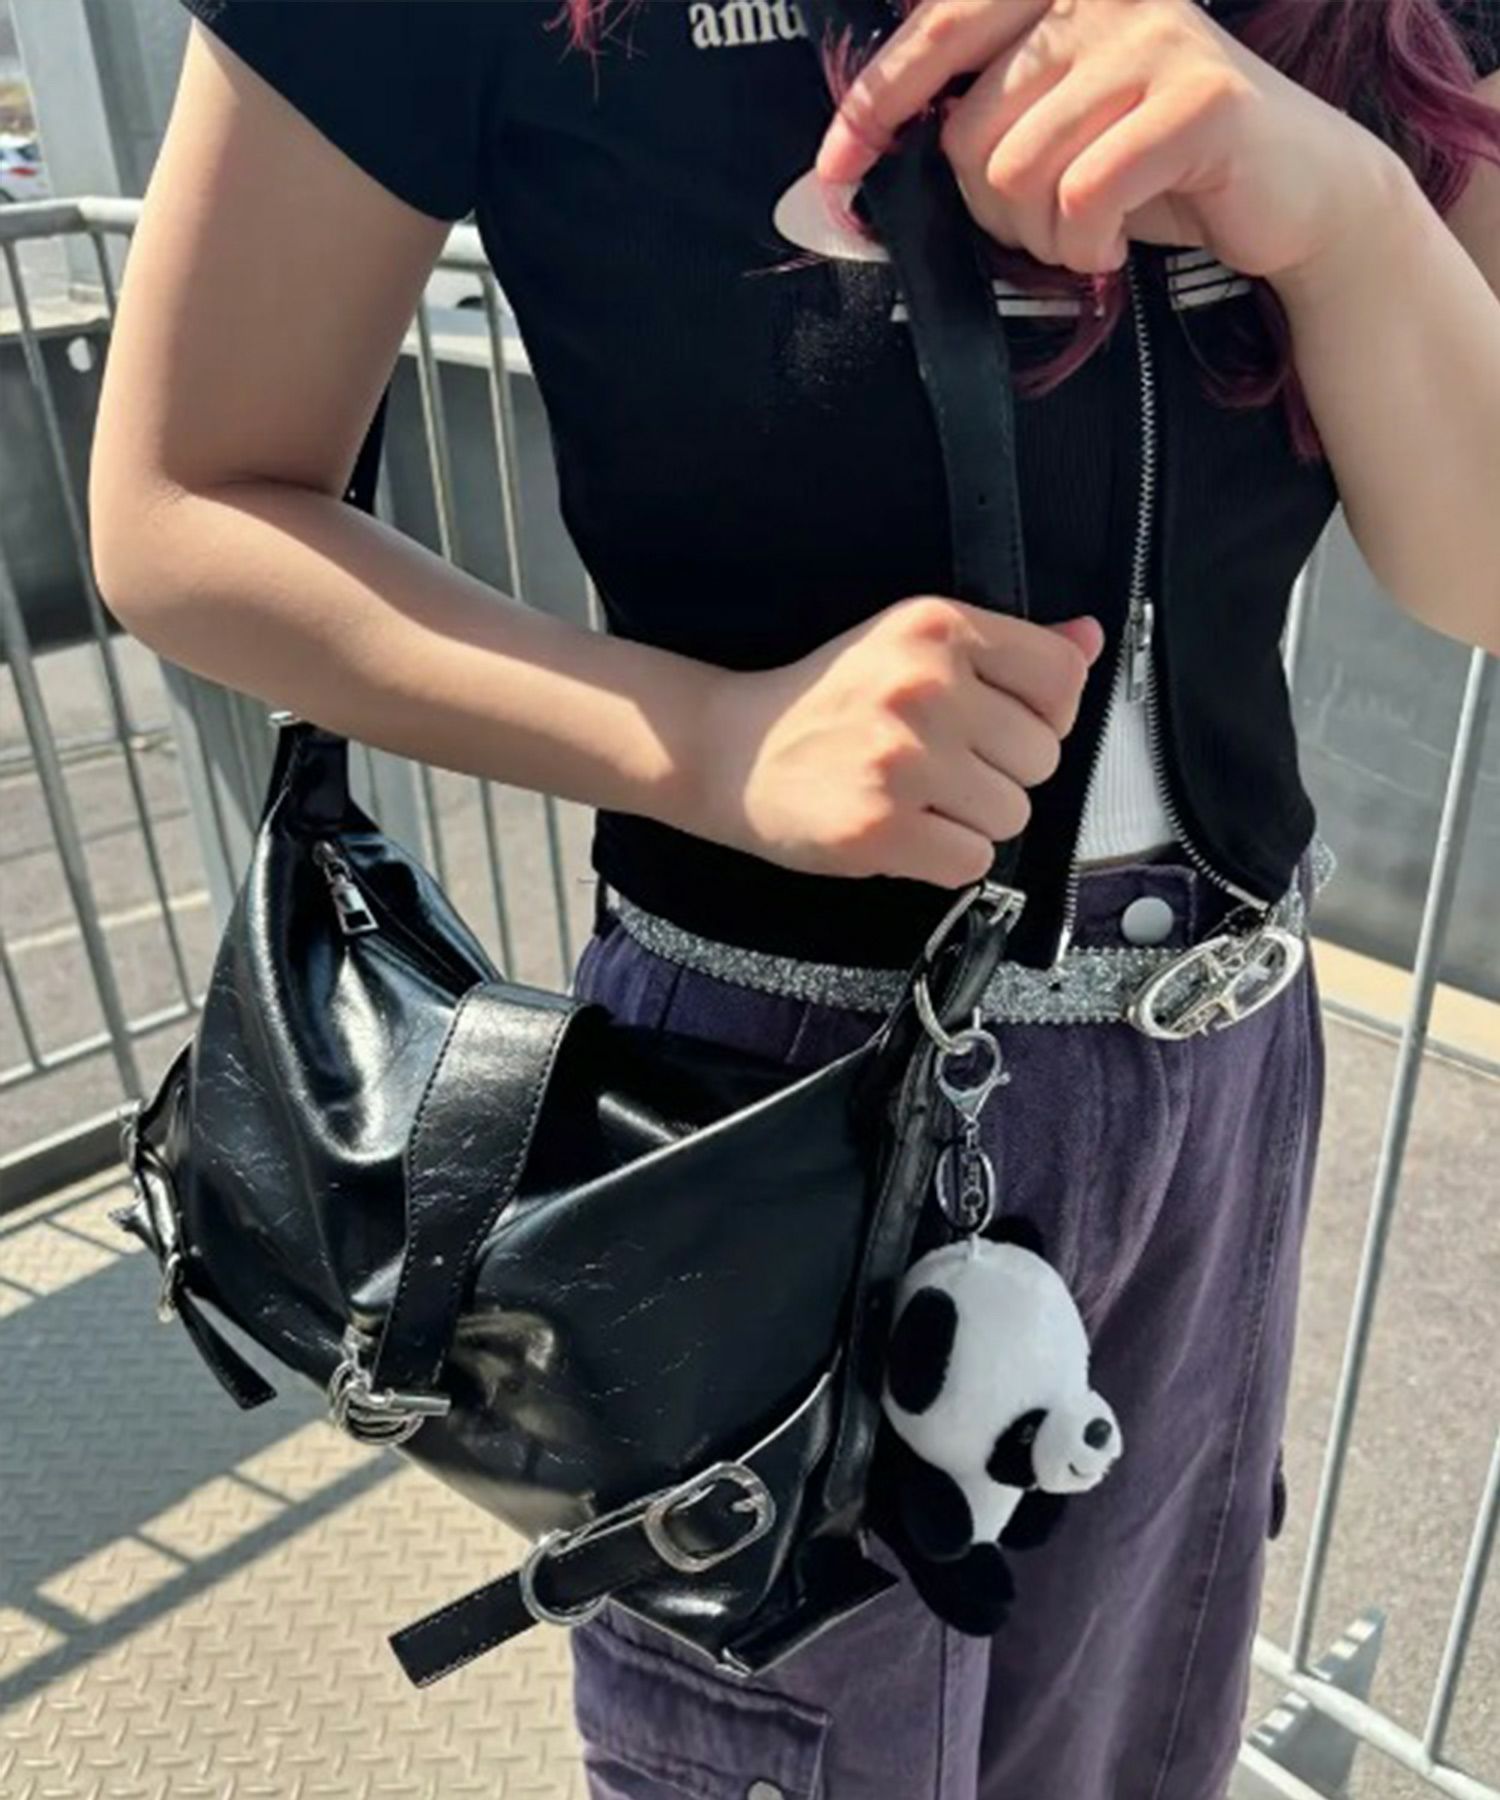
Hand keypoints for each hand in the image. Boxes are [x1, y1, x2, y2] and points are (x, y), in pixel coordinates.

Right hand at [695, 596, 1102, 886]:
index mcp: (936, 628)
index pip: (1062, 678)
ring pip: (1011, 814)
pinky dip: (944, 858)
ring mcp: (901, 759)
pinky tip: (904, 829)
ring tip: (917, 797)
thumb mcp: (910, 647)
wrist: (731, 751)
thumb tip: (1089, 639)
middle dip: (1000, 772)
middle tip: (938, 765)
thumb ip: (1008, 648)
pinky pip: (972, 860)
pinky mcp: (880, 827)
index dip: (1043, 714)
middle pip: (1042, 757)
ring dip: (973, 819)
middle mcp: (922, 687)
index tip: (997, 723)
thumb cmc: (827, 703)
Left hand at [815, 0, 1395, 286]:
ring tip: (1091, 230)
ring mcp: (1155, 36)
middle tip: (1050, 223)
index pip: (939, 29)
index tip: (832, 172)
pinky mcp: (1199, 98)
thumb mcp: (1059, 127)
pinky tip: (1116, 243)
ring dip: (1043, 236)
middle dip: (994, 210)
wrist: (1293, 194)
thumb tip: (868, 156)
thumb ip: (985, 115)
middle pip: (968, 133)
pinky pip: (1082, 198)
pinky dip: (1088, 247)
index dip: (874, 106)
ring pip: (1017, 173)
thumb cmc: (1159, 167)